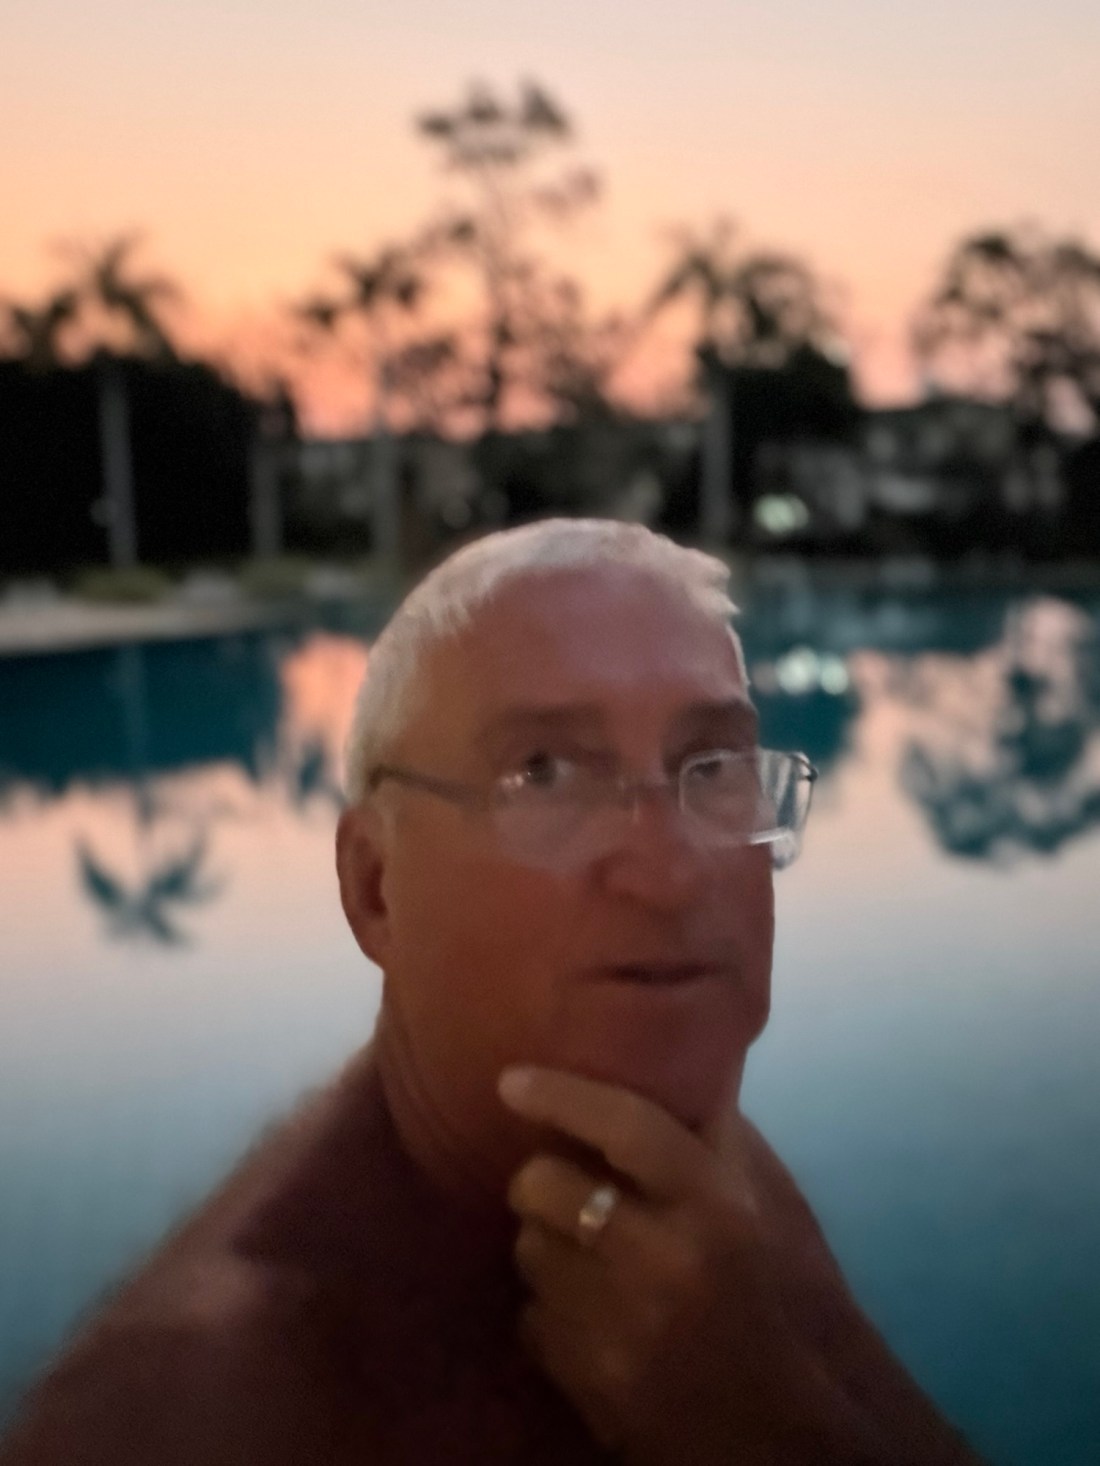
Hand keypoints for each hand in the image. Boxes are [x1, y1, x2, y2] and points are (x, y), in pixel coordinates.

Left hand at [499, 1066, 893, 1465]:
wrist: (790, 1435)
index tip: (510, 1081)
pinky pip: (530, 1319)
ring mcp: (619, 1325)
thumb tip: (683, 1068)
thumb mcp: (771, 1208)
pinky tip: (589, 1316)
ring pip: (528, 1251)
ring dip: (545, 1247)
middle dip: (541, 1182)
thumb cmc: (785, 1304)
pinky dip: (549, 1312)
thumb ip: (720, 1140)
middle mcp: (661, 1258)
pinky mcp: (589, 1381)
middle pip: (544, 1186)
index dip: (561, 1096)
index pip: (625, 1127)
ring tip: (585, 1257)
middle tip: (561, 1190)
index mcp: (715, 1206)